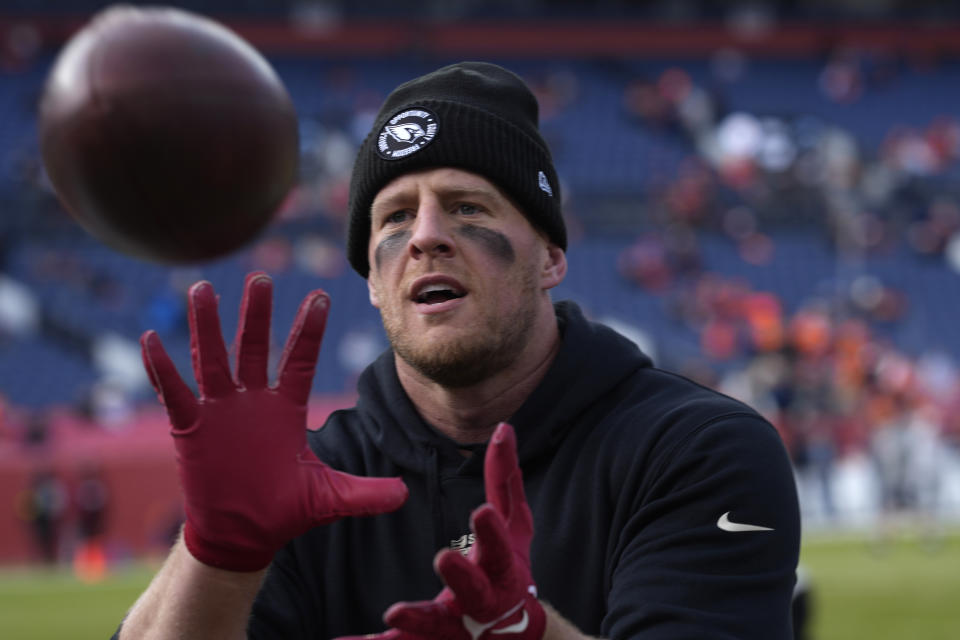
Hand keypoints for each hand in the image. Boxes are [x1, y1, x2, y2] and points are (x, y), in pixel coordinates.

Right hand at [140, 272, 407, 570]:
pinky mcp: (191, 428)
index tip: (320, 296)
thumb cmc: (284, 509)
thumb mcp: (329, 497)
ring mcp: (220, 411)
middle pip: (254, 348)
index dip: (309, 330)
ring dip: (206, 326)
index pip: (299, 360)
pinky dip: (162, 369)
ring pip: (212, 359)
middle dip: (257, 314)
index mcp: (287, 408)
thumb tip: (406, 494)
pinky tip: (150, 341)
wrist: (243, 535)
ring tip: (202, 289)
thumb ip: (366, 493)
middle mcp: (253, 401)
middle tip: (260, 277)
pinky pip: (173, 393)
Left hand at [340, 423, 544, 639]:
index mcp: (502, 567)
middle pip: (475, 590)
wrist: (516, 636)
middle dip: (461, 576)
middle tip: (442, 557)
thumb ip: (505, 478)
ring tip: (393, 612)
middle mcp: (484, 600)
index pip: (500, 546)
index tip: (479, 511)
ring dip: (417, 619)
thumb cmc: (511, 566)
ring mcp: (458, 625)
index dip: (493, 532)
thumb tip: (503, 427)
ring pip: (437, 625)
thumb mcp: (515, 523)